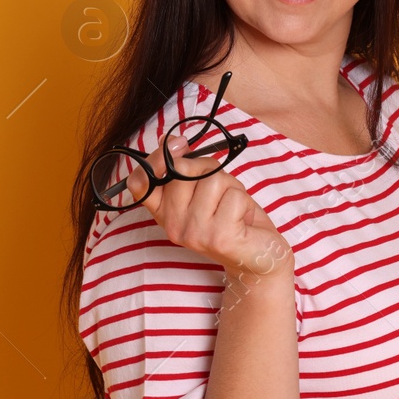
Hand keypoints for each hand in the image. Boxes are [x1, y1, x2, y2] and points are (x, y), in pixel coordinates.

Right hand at [131, 135, 293, 283]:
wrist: (258, 257)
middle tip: (221, 191)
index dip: (156, 158)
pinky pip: (234, 195)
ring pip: (213, 179)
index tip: (178, 146)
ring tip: (233, 207)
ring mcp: (194, 233)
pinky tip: (242, 220)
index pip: (140, 182)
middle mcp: (173, 226)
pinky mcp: (219, 238)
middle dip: (209, 169)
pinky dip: (245, 201)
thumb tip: (172, 141)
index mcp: (164, 213)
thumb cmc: (231, 218)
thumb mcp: (204, 189)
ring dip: (231, 187)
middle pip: (183, 169)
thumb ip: (185, 168)